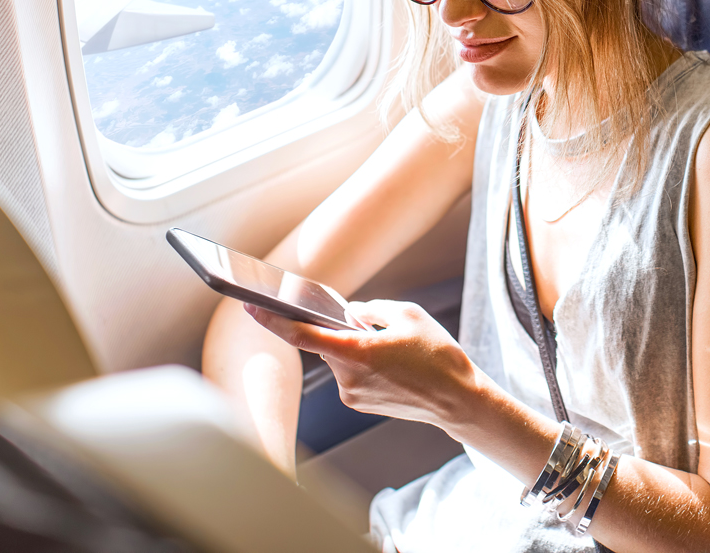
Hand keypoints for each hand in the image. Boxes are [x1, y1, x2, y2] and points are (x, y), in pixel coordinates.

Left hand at [243, 300, 479, 431]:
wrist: (457, 399)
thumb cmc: (438, 356)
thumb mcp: (408, 314)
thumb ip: (372, 309)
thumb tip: (351, 314)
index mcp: (357, 352)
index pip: (302, 335)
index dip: (273, 320)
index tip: (252, 305)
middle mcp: (348, 378)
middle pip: (326, 343)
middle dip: (340, 329)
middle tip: (373, 325)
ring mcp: (352, 394)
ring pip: (339, 357)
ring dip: (354, 346)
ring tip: (392, 349)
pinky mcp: (358, 403)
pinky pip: (350, 372)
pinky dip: (361, 361)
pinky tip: (390, 363)